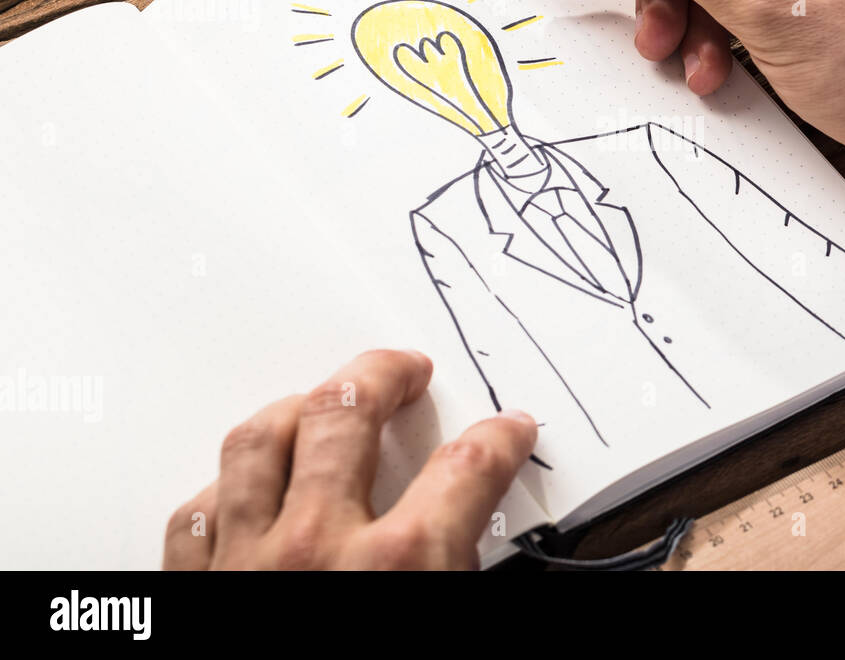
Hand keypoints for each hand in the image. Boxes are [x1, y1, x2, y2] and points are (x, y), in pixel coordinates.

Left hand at [163, 349, 535, 569]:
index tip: (508, 430)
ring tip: (321, 398)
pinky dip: (226, 490)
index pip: (468, 470)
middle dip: (380, 376)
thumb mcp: (449, 621)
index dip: (498, 440)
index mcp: (402, 567)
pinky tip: (244, 484)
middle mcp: (318, 551)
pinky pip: (197, 515)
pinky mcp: (192, 591)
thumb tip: (483, 544)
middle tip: (403, 369)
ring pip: (259, 445)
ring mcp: (245, 564)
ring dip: (295, 411)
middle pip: (347, 416)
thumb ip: (464, 564)